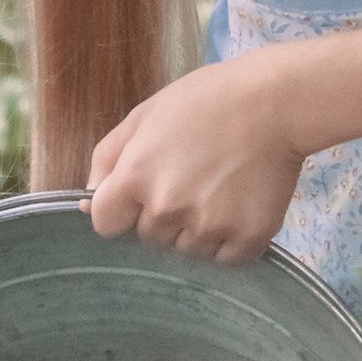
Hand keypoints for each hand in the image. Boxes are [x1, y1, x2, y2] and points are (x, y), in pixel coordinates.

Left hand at [85, 57, 306, 263]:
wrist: (276, 102)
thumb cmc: (207, 100)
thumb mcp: (144, 116)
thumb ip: (107, 159)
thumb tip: (86, 201)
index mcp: (134, 178)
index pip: (105, 224)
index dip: (122, 209)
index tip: (142, 194)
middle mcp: (166, 209)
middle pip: (148, 239)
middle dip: (162, 218)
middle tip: (191, 180)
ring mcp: (208, 227)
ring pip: (186, 252)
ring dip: (196, 232)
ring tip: (218, 190)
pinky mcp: (246, 238)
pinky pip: (225, 260)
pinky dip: (230, 242)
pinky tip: (238, 206)